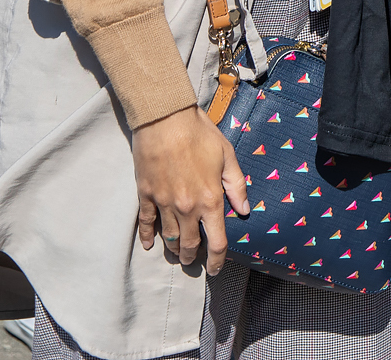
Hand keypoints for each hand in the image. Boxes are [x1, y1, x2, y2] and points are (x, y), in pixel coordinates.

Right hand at [131, 106, 249, 273]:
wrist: (166, 120)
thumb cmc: (200, 135)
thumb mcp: (227, 156)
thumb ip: (236, 186)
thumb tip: (244, 210)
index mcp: (210, 199)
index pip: (217, 241)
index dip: (218, 260)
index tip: (216, 269)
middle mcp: (187, 207)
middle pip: (189, 245)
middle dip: (192, 257)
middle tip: (194, 261)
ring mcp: (164, 203)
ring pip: (169, 237)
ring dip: (174, 250)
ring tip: (177, 254)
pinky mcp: (146, 196)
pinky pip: (146, 223)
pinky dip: (148, 237)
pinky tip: (150, 244)